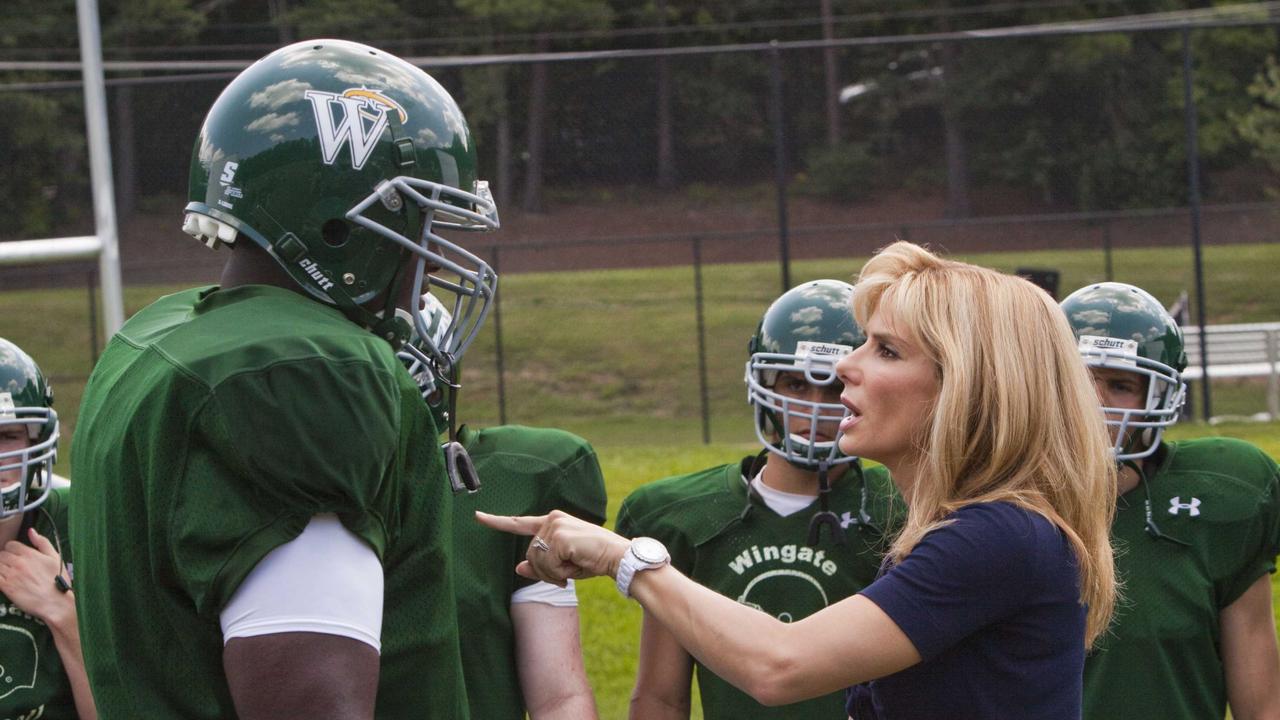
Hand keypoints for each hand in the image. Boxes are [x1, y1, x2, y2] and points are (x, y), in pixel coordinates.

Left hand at [0, 528, 73, 628]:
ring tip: (7, 574)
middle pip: (1, 554)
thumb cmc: (58, 580)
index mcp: (30, 554)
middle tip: (11, 566)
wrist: (55, 602)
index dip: (12, 549)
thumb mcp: (55, 557)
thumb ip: (42, 542)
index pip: (10, 545)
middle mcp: (18, 562)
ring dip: (1, 567)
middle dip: (5, 559)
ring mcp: (11, 575)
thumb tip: (31, 531)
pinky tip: (4, 580)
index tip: (15, 555)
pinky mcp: (6, 587)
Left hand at [476, 510, 629, 587]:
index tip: (477, 516)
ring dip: (554, 573)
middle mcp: (551, 519)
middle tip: (566, 573)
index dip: (496, 522)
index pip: (519, 522)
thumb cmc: (593, 559)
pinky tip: (576, 565)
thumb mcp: (564, 565)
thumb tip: (519, 568)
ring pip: (537, 562)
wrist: (618, 557)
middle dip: (545, 572)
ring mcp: (554, 526)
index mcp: (552, 521)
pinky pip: (548, 565)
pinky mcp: (559, 536)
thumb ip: (540, 566)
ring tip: (574, 567)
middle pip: (530, 555)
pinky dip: (561, 572)